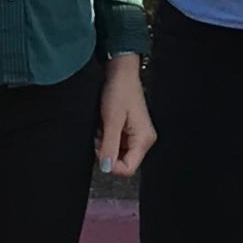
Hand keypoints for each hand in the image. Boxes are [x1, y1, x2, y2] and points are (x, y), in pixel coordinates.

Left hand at [96, 55, 156, 176]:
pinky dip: (106, 139)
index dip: (110, 165)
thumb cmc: (120, 91)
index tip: (99, 151)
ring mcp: (137, 136)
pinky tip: (103, 126)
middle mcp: (143, 140)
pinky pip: (116, 144)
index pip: (128, 168)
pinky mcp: (130, 131)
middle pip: (123, 162)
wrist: (120, 73)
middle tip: (99, 136)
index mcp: (144, 139)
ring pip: (117, 154)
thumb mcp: (111, 120)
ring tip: (101, 128)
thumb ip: (109, 146)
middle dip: (106, 153)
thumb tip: (106, 168)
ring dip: (105, 145)